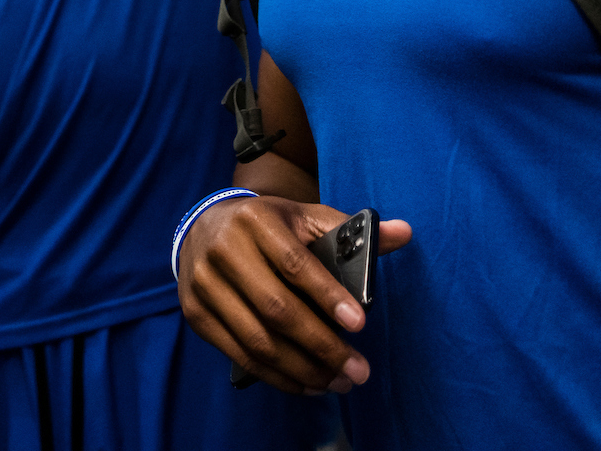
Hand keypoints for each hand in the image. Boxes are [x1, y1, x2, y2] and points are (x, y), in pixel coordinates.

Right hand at [177, 194, 412, 393]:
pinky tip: (307, 384)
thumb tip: (404, 233)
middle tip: (359, 370)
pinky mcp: (195, 313)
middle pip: (276, 308)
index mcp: (255, 220)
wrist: (204, 226)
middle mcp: (224, 250)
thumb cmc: (268, 226)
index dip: (328, 296)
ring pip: (257, 339)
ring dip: (303, 369)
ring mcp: (204, 283)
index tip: (360, 325)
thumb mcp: (305, 217)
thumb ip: (352, 230)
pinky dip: (277, 376)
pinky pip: (240, 354)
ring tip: (339, 382)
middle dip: (323, 346)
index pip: (294, 263)